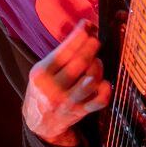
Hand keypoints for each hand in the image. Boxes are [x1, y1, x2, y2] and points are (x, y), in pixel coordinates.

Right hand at [22, 19, 111, 145]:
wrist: (40, 120)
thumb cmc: (43, 88)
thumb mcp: (42, 70)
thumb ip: (59, 55)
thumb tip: (83, 30)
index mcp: (42, 74)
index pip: (63, 51)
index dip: (78, 36)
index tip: (86, 25)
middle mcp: (53, 88)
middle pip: (79, 63)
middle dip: (90, 48)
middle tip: (96, 40)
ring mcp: (68, 101)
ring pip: (90, 80)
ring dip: (97, 66)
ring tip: (96, 60)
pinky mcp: (80, 111)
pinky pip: (99, 100)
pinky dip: (105, 89)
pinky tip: (105, 81)